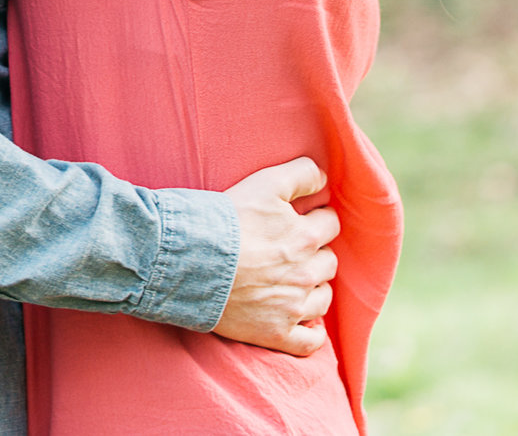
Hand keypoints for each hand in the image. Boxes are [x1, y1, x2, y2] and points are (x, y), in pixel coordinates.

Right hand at [212, 157, 338, 355]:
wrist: (187, 259)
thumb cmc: (223, 219)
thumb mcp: (263, 183)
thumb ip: (300, 174)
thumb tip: (324, 178)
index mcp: (304, 237)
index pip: (330, 223)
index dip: (315, 218)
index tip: (298, 220)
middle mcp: (305, 273)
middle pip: (329, 262)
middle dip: (315, 253)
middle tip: (290, 250)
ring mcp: (292, 307)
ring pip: (323, 299)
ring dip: (314, 289)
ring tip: (291, 282)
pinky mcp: (276, 333)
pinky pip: (310, 342)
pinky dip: (310, 334)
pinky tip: (299, 320)